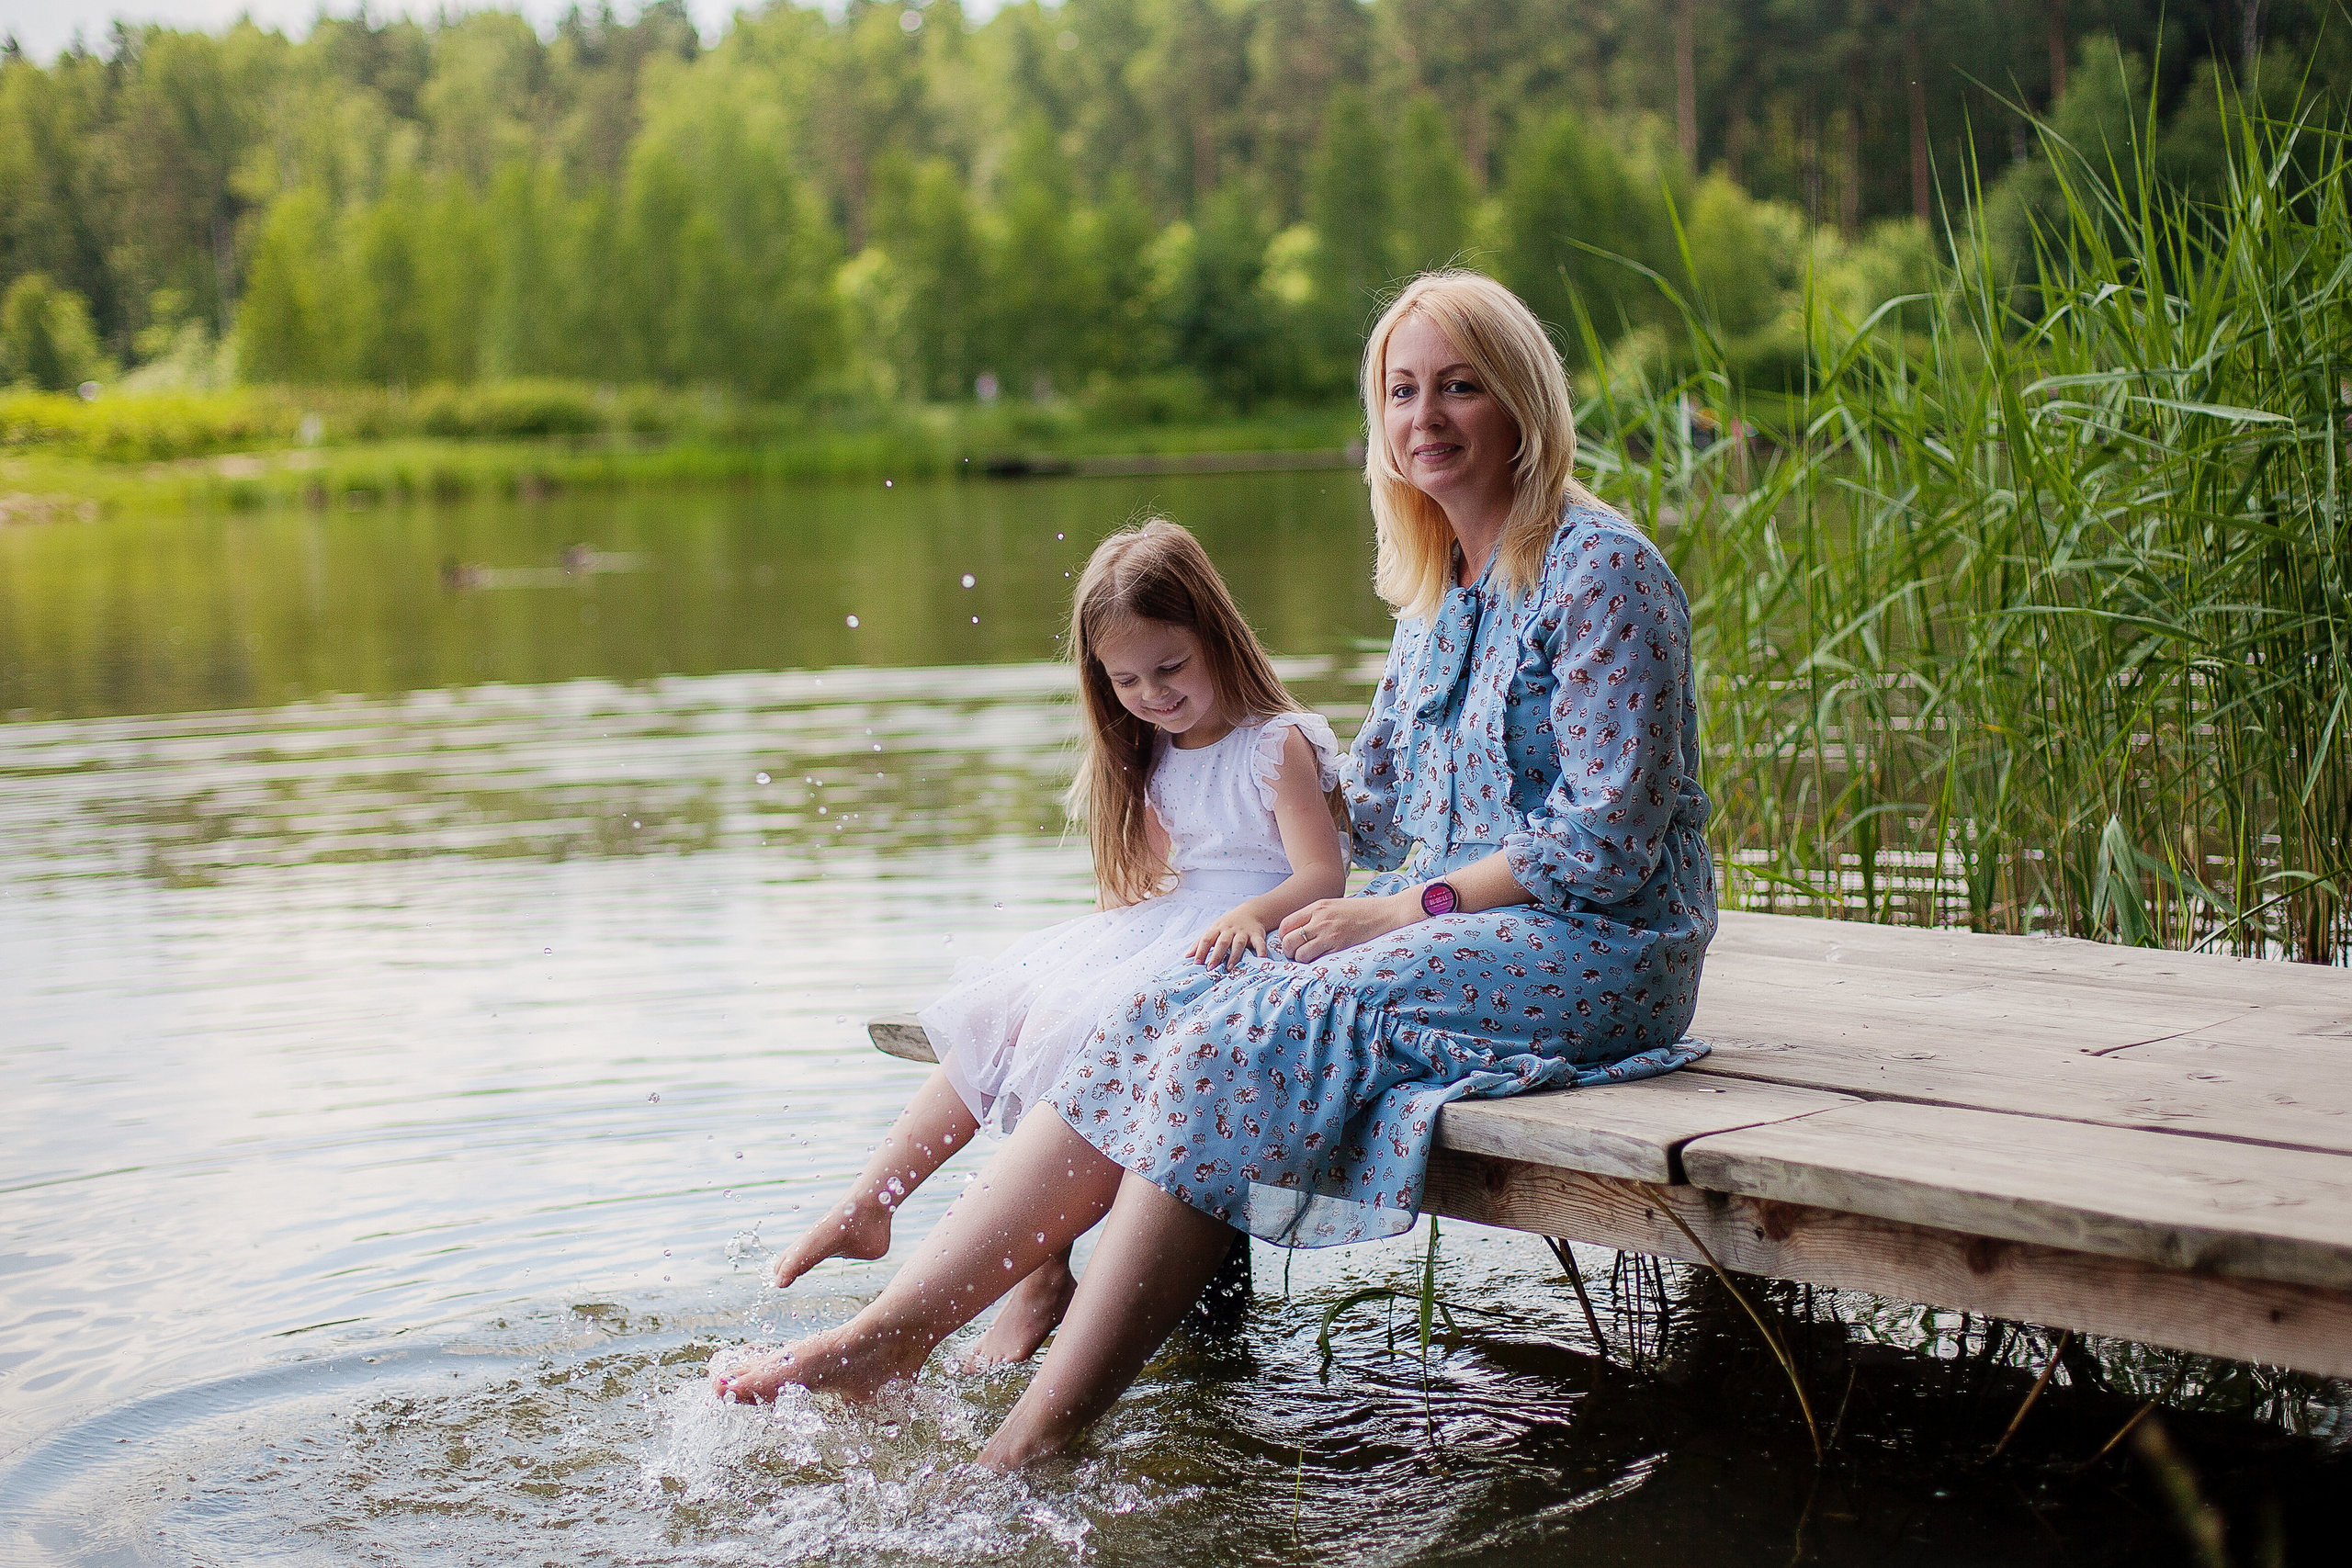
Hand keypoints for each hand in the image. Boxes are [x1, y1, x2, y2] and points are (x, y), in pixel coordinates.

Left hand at [1187, 910, 1269, 968]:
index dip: (1201, 950)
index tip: (1196, 963)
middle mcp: (1229, 930)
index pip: (1207, 939)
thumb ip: (1200, 943)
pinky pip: (1259, 944)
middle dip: (1216, 955)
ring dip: (1234, 956)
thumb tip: (1187, 957)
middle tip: (1211, 968)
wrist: (1251, 912)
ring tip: (1229, 968)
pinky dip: (1261, 952)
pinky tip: (1261, 961)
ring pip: (1238, 944)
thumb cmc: (1227, 925)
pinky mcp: (1257, 935)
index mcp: (1217, 929)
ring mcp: (1244, 932)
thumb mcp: (1213, 930)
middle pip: (1222, 942)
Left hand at [1276, 892, 1420, 963]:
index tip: (1290, 942)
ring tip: (1309, 959)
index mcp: (1317, 907)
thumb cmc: (1360, 911)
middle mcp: (1320, 920)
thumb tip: (1299, 931)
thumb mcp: (1334, 905)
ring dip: (1301, 960)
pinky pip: (1317, 960)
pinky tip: (1321, 961)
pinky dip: (1315, 963)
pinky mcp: (1340, 947)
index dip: (1283, 937)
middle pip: (1288, 940)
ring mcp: (1330, 934)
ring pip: (1300, 954)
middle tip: (1295, 954)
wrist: (1385, 914)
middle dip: (1288, 951)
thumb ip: (1316, 916)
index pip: (1286, 925)